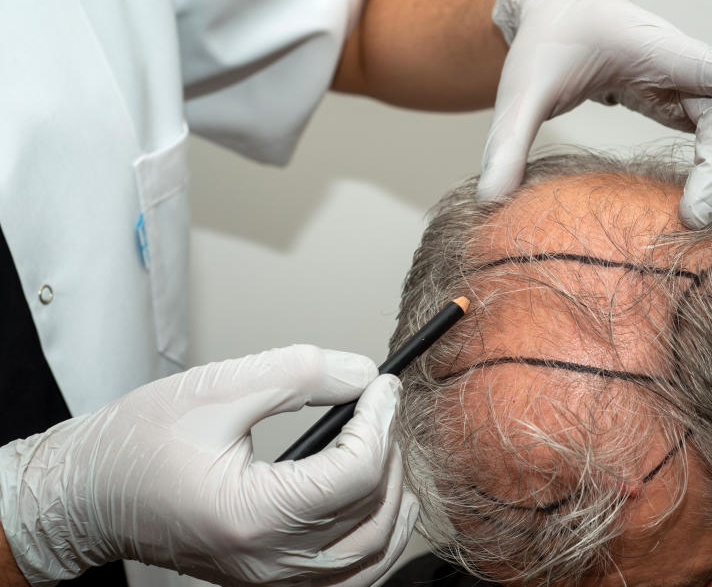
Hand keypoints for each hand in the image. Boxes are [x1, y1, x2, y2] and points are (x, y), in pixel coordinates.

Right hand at [0, 345, 416, 586]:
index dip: (380, 420)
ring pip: (374, 552)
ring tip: (381, 443)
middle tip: (380, 404)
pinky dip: (380, 535)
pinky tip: (380, 498)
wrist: (90, 496)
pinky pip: (354, 574)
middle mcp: (268, 561)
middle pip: (372, 510)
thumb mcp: (216, 388)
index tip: (383, 385)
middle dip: (389, 448)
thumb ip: (296, 374)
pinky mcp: (273, 581)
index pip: (356, 473)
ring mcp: (273, 580)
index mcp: (251, 515)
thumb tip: (361, 374)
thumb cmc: (137, 446)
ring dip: (393, 493)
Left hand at [478, 0, 711, 230]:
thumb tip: (491, 201)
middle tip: (703, 223)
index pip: (711, 66)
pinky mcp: (684, 97)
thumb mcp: (521, 91)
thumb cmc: (544, 41)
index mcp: (651, 49)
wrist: (554, 11)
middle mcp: (682, 63)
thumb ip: (507, 143)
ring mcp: (688, 81)